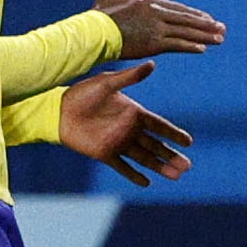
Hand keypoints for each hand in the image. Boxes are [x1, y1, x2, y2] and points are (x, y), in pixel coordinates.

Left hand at [59, 62, 191, 185]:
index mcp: (133, 113)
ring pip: (144, 158)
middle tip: (187, 166)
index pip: (159, 125)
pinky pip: (123, 167)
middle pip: (156, 145)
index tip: (188, 142)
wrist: (57, 110)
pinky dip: (134, 175)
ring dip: (159, 166)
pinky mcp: (104, 154)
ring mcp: (118, 143)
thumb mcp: (106, 83)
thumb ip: (129, 77)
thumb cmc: (81, 94)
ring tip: (176, 176)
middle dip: (172, 155)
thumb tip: (151, 63)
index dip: (174, 134)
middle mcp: (129, 130)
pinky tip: (147, 182)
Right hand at [93, 0, 222, 56]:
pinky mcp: (154, 43)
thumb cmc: (99, 15)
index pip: (177, 8)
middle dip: (206, 24)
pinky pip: (177, 45)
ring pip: (186, 32)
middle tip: (222, 28)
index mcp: (148, 2)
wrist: (94, 32)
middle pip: (186, 19)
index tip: (207, 18)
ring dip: (205, 36)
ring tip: (220, 39)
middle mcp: (156, 13)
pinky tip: (203, 48)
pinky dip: (190, 46)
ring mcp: (156, 29)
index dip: (194, 14)